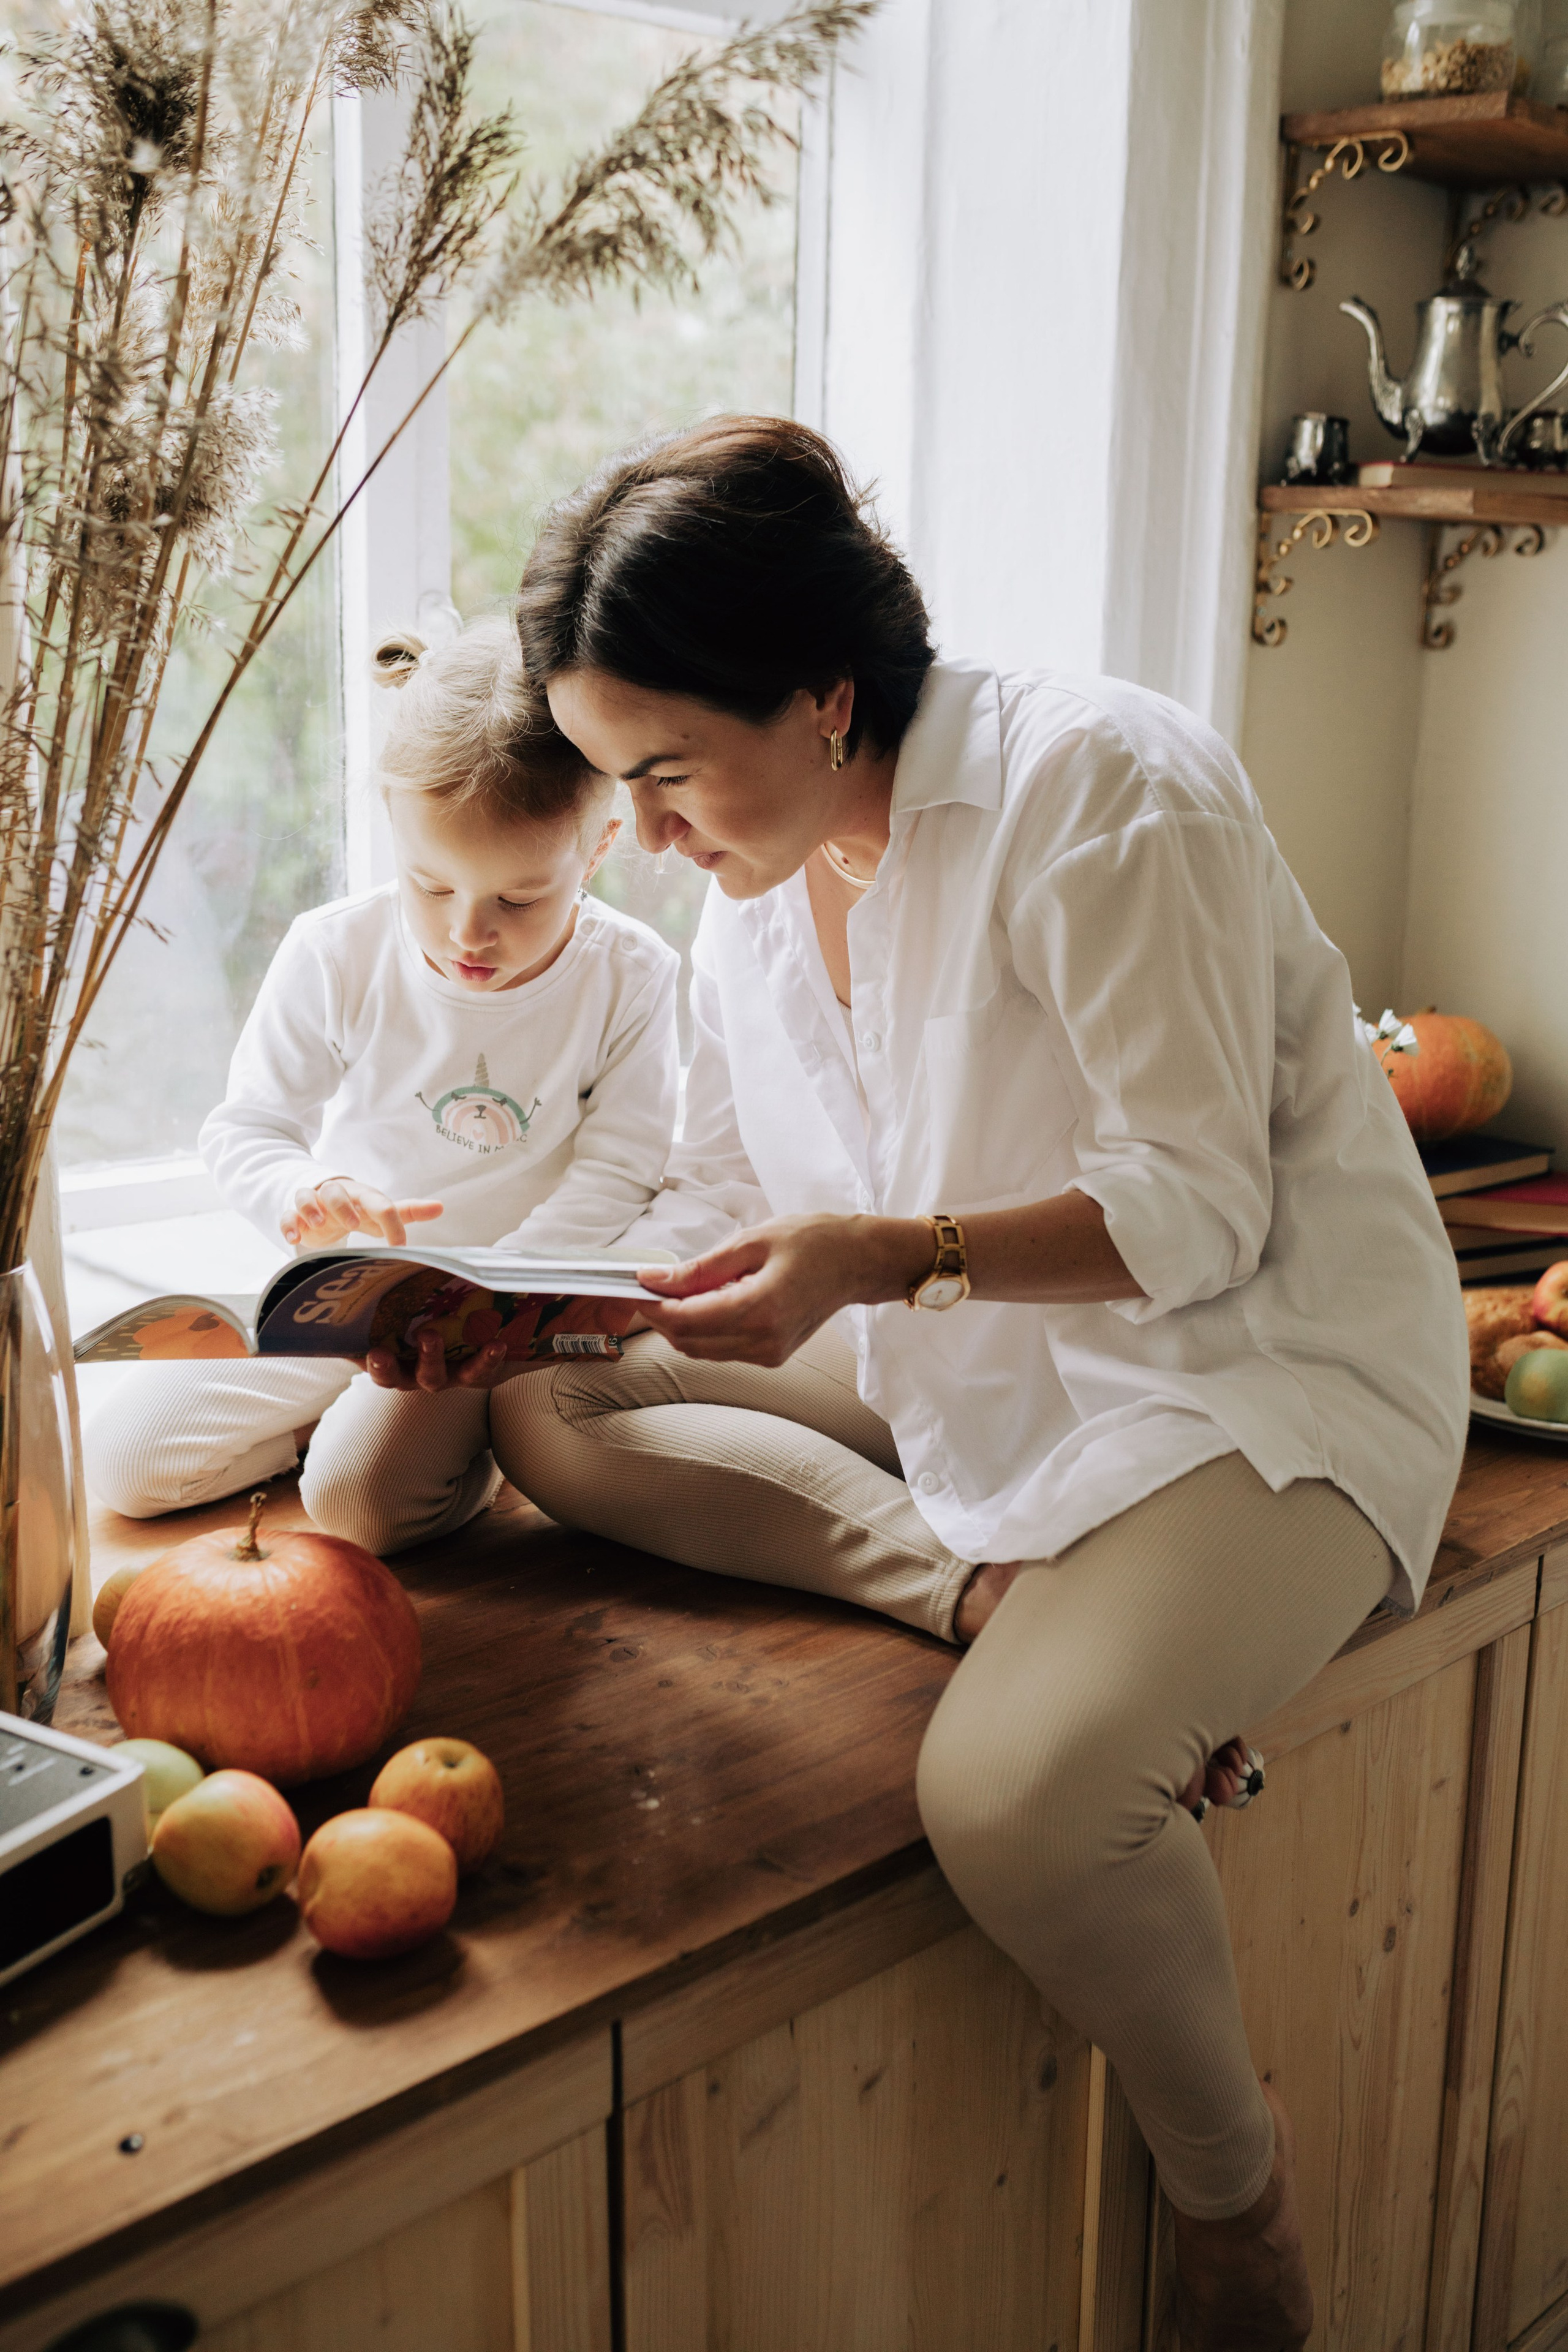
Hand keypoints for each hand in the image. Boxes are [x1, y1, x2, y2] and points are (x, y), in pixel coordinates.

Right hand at [282, 1179, 443, 1249]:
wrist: (325, 1205)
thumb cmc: (358, 1209)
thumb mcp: (381, 1211)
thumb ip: (409, 1211)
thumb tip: (440, 1207)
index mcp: (362, 1196)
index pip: (379, 1203)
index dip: (392, 1224)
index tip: (400, 1247)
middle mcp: (337, 1195)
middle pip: (336, 1191)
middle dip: (342, 1206)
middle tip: (352, 1224)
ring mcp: (314, 1203)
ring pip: (307, 1196)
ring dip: (312, 1209)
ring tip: (319, 1224)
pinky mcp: (296, 1215)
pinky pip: (288, 1215)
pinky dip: (289, 1225)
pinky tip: (294, 1239)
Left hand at [361, 1297, 643, 1391]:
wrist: (432, 1317)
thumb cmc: (483, 1315)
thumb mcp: (513, 1314)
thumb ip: (551, 1314)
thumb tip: (610, 1301)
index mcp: (474, 1364)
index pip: (483, 1369)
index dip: (486, 1362)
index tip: (495, 1344)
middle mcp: (444, 1373)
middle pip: (442, 1380)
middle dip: (439, 1363)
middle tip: (435, 1337)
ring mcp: (413, 1370)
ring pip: (405, 1380)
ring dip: (398, 1368)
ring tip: (389, 1349)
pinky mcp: (384, 1360)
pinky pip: (375, 1368)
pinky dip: (367, 1362)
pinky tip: (360, 1348)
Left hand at [635, 1212, 928, 1365]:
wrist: (858, 1262)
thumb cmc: (813, 1242)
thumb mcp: (752, 1241)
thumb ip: (700, 1268)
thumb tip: (653, 1280)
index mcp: (760, 1310)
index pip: (686, 1320)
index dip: (653, 1304)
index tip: (634, 1283)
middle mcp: (763, 1342)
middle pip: (687, 1341)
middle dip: (661, 1315)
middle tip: (649, 1284)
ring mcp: (769, 1354)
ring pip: (700, 1350)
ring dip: (680, 1323)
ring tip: (678, 1288)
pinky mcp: (771, 1357)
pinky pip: (721, 1349)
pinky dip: (703, 1328)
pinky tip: (707, 1300)